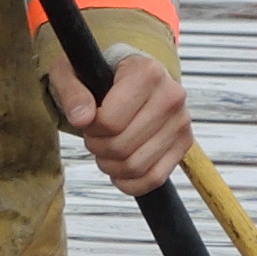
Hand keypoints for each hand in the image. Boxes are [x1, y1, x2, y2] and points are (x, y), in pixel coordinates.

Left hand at [44, 47, 191, 194]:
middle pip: (121, 147)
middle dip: (97, 148)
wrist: (130, 73)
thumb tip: (82, 119)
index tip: (87, 120)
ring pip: (136, 166)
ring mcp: (181, 121)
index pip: (110, 121)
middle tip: (92, 136)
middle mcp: (171, 95)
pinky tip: (118, 170)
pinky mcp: (184, 142)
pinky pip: (154, 178)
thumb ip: (72, 92)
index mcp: (147, 72)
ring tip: (104, 149)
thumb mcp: (72, 72)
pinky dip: (130, 183)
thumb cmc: (100, 72)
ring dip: (110, 166)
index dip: (90, 129)